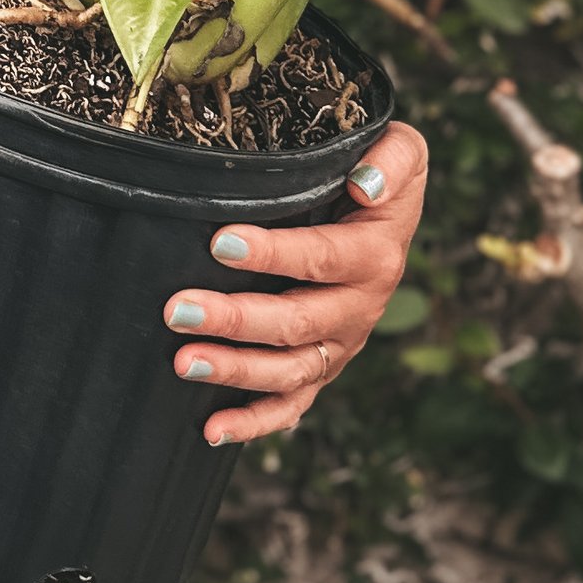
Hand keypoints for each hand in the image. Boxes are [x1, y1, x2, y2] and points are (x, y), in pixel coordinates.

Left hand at [163, 119, 427, 448]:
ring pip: (289, 370)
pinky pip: (292, 404)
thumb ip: (394, 159)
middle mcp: (360, 308)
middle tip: (179, 310)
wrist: (388, 216)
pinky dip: (255, 423)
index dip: (274, 253)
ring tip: (185, 363)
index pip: (322, 258)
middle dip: (235, 319)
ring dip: (236, 370)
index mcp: (375, 256)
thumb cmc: (380, 177)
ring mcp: (339, 344)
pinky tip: (212, 431)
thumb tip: (365, 185)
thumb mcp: (404, 151)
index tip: (220, 243)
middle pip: (297, 322)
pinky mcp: (321, 367)